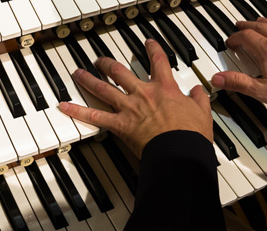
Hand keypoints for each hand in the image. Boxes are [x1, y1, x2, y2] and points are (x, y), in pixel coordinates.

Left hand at [59, 39, 212, 156]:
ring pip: (103, 89)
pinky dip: (77, 111)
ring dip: (89, 79)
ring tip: (78, 73)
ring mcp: (129, 108)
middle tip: (101, 61)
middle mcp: (143, 93)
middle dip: (108, 64)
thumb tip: (199, 91)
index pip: (158, 62)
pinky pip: (94, 117)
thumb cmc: (190, 135)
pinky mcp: (120, 125)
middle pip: (120, 72)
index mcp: (165, 89)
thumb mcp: (202, 113)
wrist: (179, 150)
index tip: (149, 44)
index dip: (153, 50)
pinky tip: (65, 106)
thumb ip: (199, 100)